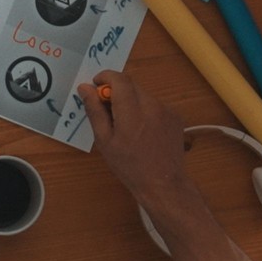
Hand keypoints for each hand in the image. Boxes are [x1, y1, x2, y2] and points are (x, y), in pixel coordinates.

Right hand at [78, 71, 191, 205]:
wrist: (163, 183)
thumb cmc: (129, 165)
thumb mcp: (104, 141)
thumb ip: (95, 111)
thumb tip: (85, 88)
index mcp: (132, 112)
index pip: (119, 79)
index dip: (105, 77)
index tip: (95, 85)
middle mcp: (152, 106)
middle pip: (131, 85)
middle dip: (116, 90)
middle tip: (107, 110)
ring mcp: (167, 110)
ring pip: (143, 95)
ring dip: (130, 101)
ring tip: (126, 125)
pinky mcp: (176, 117)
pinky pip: (155, 105)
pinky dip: (144, 110)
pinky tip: (143, 130)